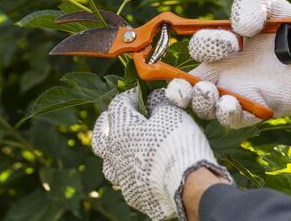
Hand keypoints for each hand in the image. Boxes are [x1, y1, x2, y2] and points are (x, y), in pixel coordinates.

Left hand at [92, 88, 231, 219]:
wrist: (189, 186)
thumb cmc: (177, 143)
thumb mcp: (171, 112)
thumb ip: (157, 102)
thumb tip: (153, 98)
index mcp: (119, 130)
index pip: (118, 105)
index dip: (132, 96)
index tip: (145, 95)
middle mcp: (113, 154)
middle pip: (100, 136)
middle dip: (109, 125)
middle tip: (122, 121)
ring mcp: (121, 177)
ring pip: (110, 163)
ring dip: (118, 154)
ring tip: (130, 149)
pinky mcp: (133, 196)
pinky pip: (127, 181)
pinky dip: (133, 174)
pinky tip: (145, 172)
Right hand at [165, 0, 290, 128]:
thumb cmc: (287, 26)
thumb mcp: (267, 5)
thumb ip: (248, 6)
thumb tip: (240, 28)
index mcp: (218, 49)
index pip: (197, 50)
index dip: (206, 46)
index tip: (231, 41)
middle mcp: (221, 74)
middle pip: (187, 89)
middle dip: (179, 90)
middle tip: (185, 87)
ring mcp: (236, 95)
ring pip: (206, 108)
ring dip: (202, 103)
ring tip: (210, 93)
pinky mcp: (255, 110)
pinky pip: (234, 119)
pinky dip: (227, 114)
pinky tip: (230, 104)